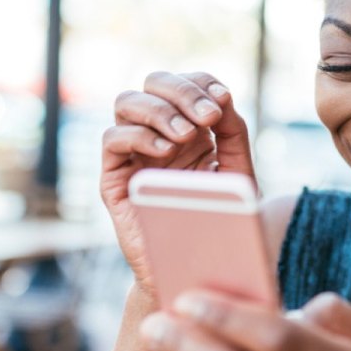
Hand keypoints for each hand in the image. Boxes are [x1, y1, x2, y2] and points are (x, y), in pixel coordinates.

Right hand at [100, 72, 254, 284]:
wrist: (199, 269)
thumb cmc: (221, 221)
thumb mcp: (239, 172)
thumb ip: (234, 132)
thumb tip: (222, 96)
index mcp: (188, 126)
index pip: (185, 83)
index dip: (201, 81)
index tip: (224, 98)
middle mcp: (157, 133)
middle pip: (154, 83)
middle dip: (183, 92)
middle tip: (209, 116)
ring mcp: (133, 153)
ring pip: (126, 102)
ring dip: (160, 110)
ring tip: (187, 136)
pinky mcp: (114, 178)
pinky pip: (111, 139)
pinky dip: (138, 135)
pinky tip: (166, 151)